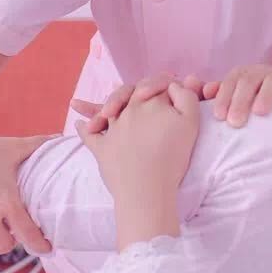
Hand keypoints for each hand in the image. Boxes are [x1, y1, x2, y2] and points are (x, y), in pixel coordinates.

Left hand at [75, 80, 200, 211]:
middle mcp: (128, 110)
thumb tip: (175, 84)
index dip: (165, 84)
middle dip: (136, 90)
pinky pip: (89, 136)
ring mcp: (112, 129)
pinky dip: (84, 129)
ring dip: (105, 105)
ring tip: (108, 108)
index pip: (157, 84)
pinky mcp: (101, 148)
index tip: (172, 89)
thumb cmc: (171, 157)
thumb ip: (186, 97)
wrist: (147, 188)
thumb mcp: (190, 123)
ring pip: (107, 110)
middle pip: (129, 93)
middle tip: (144, 94)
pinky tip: (81, 125)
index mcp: (151, 102)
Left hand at [202, 64, 271, 125]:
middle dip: (239, 100)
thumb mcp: (248, 96)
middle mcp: (263, 73)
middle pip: (248, 80)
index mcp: (247, 76)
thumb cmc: (271, 97)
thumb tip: (205, 92)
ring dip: (265, 95)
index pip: (230, 81)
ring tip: (260, 113)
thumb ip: (226, 94)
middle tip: (234, 123)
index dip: (223, 96)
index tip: (218, 116)